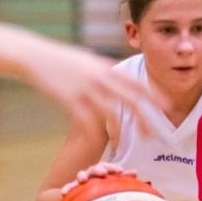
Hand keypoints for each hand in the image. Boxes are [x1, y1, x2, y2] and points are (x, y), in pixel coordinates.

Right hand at [23, 38, 159, 131]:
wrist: (34, 56)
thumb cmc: (60, 59)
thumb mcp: (87, 60)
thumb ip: (104, 71)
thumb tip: (117, 79)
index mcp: (106, 67)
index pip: (137, 83)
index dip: (154, 97)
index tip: (167, 108)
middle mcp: (100, 77)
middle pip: (131, 100)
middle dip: (145, 119)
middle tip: (154, 135)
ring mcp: (85, 89)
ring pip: (111, 114)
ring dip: (119, 132)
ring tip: (122, 145)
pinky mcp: (70, 100)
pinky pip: (87, 121)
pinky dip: (94, 133)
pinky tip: (98, 142)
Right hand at [60, 162, 137, 194]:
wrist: (89, 197)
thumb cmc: (105, 189)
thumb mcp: (115, 184)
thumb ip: (124, 179)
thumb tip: (135, 172)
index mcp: (102, 172)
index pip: (108, 167)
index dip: (113, 168)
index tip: (121, 172)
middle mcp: (92, 174)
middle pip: (94, 169)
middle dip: (98, 170)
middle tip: (103, 173)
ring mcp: (82, 180)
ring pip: (81, 175)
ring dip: (82, 176)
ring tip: (83, 179)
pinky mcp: (73, 188)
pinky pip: (69, 187)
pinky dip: (67, 188)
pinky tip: (64, 193)